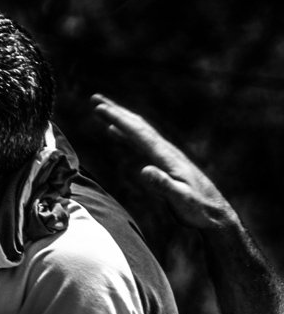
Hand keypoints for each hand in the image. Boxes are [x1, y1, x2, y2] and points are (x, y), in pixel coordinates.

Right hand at [92, 94, 239, 230]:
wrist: (217, 215)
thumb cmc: (199, 210)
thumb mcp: (181, 201)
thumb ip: (164, 185)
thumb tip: (144, 170)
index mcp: (167, 157)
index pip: (139, 134)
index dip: (119, 120)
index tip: (100, 108)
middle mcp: (166, 151)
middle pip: (138, 126)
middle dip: (116, 112)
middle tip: (95, 98)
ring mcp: (166, 155)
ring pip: (138, 131)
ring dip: (119, 118)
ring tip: (101, 108)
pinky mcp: (164, 162)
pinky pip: (139, 143)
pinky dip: (125, 134)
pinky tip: (114, 131)